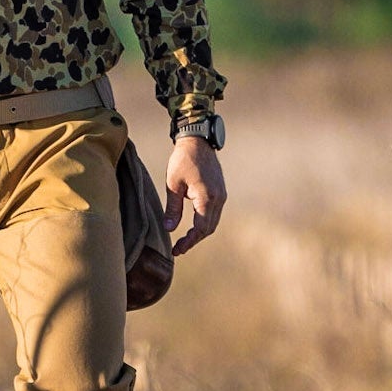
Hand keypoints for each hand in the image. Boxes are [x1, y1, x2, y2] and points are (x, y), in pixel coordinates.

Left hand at [163, 137, 225, 256]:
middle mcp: (218, 198)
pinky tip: (193, 226)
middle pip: (208, 228)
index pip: (200, 229)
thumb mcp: (173, 184)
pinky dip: (204, 223)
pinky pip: (214, 213)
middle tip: (178, 249)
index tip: (176, 250)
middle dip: (193, 240)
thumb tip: (169, 229)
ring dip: (200, 233)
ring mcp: (222, 195)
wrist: (198, 140)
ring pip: (213, 222)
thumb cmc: (183, 160)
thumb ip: (172, 208)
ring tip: (184, 241)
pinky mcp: (220, 191)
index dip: (188, 242)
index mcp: (207, 198)